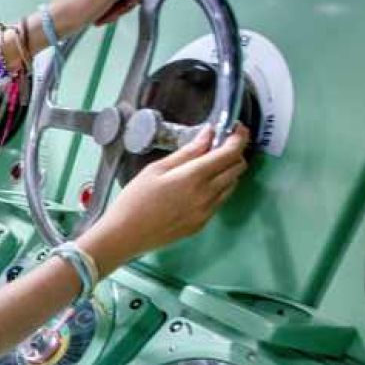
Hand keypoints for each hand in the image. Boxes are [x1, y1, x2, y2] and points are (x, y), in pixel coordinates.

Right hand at [78, 124, 250, 270]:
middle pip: (237, 168)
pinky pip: (220, 200)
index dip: (239, 137)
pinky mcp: (202, 224)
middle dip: (234, 152)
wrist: (125, 236)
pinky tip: (199, 185)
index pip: (230, 153)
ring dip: (227, 170)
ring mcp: (207, 212)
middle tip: (219, 145)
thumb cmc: (135, 199)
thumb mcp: (156, 169)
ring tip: (208, 165)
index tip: (236, 128)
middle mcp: (207, 195)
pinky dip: (218, 187)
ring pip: (232, 184)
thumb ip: (187, 152)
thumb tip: (208, 134)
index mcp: (194, 177)